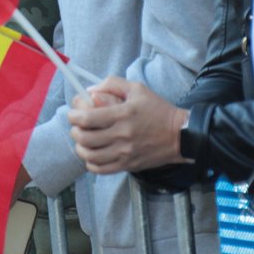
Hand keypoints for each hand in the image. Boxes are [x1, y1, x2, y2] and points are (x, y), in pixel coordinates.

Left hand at [67, 77, 187, 172]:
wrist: (181, 135)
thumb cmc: (158, 110)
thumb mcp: (137, 89)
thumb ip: (111, 84)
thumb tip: (89, 91)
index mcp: (123, 114)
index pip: (88, 118)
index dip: (74, 116)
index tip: (73, 114)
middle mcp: (122, 135)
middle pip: (85, 138)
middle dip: (75, 131)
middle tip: (76, 127)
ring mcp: (125, 153)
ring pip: (91, 156)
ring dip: (80, 148)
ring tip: (82, 142)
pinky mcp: (129, 165)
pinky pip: (101, 169)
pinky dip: (91, 163)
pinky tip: (93, 155)